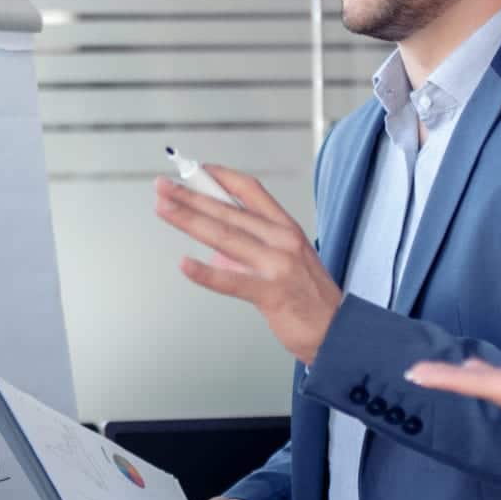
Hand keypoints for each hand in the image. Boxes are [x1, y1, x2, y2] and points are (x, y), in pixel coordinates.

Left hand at [153, 166, 344, 365]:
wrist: (337, 329)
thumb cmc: (311, 297)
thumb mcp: (288, 259)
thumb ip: (254, 248)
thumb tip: (217, 250)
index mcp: (285, 227)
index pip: (250, 190)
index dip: (220, 177)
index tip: (197, 170)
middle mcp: (281, 240)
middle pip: (228, 210)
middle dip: (191, 195)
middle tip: (163, 186)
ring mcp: (277, 265)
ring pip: (225, 236)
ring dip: (189, 219)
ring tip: (164, 209)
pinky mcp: (271, 293)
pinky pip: (231, 281)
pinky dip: (206, 272)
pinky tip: (185, 264)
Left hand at [401, 349, 500, 434]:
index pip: (482, 386)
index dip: (448, 379)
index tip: (415, 373)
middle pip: (482, 389)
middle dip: (449, 380)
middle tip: (416, 372)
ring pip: (495, 389)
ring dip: (468, 380)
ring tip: (444, 371)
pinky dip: (492, 378)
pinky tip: (491, 370)